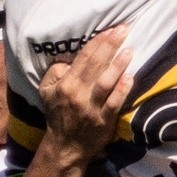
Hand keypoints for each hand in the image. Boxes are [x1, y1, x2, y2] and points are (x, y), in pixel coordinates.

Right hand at [38, 26, 131, 161]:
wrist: (66, 147)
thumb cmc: (58, 115)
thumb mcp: (46, 92)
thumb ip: (54, 72)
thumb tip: (69, 59)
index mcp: (65, 84)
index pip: (83, 58)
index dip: (98, 42)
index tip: (110, 29)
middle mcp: (78, 94)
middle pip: (96, 65)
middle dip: (110, 46)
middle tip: (124, 30)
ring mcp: (92, 108)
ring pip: (106, 82)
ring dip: (118, 65)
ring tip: (129, 50)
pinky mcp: (104, 121)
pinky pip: (114, 103)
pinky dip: (122, 90)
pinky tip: (130, 77)